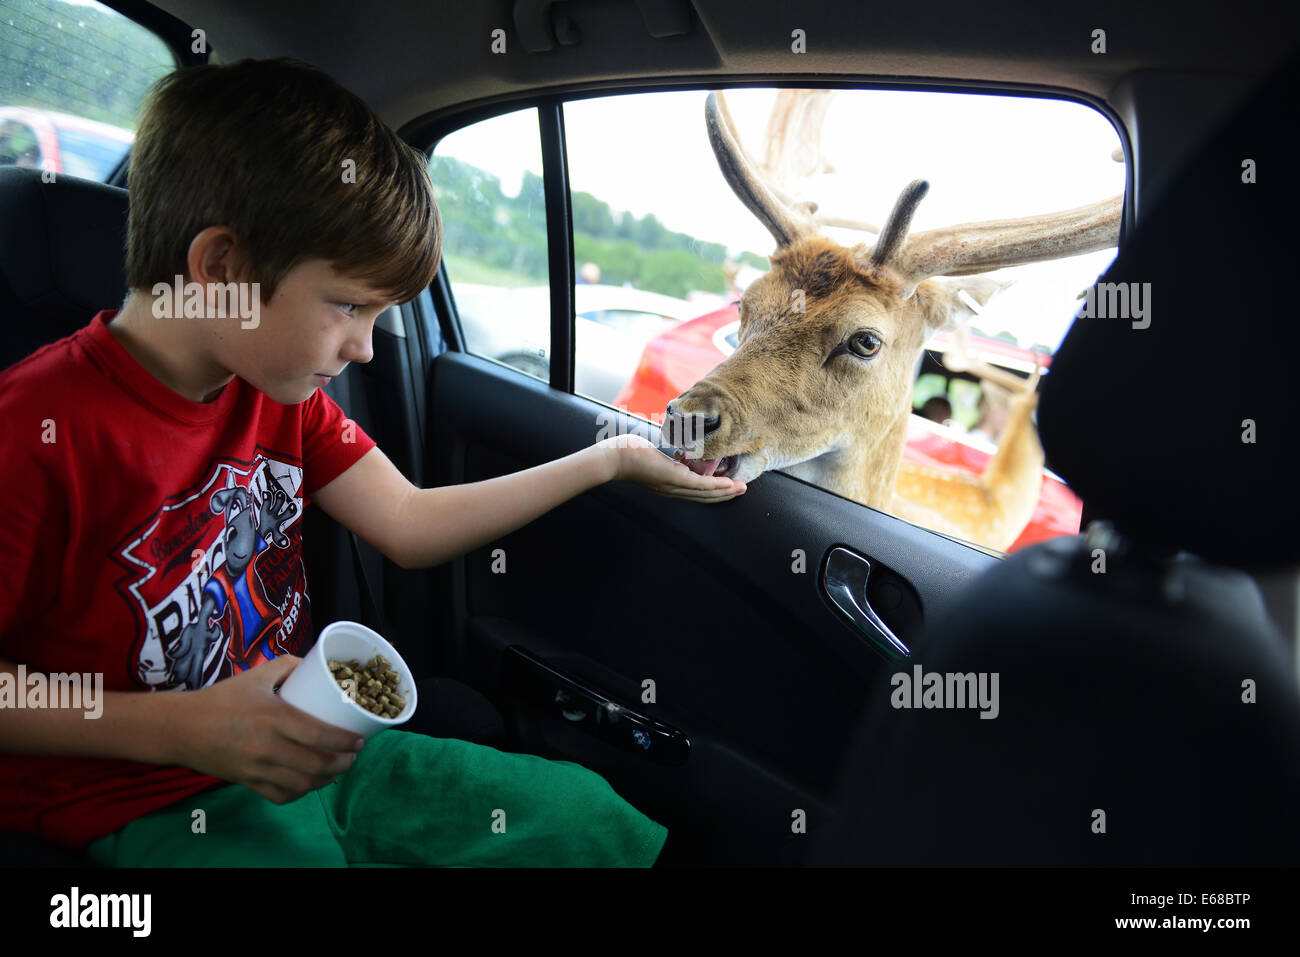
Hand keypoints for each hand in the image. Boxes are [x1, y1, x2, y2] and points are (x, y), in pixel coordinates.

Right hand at [170, 655, 364, 804]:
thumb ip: (288, 665)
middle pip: (316, 764)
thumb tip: (317, 665)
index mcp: (274, 717)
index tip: (360, 740)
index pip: (319, 735)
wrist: (180, 727)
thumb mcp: (257, 675)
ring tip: (337, 769)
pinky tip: (310, 783)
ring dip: (326, 780)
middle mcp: (267, 747)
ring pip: (302, 784)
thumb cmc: (221, 698)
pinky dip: (301, 793)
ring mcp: (256, 769)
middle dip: (343, 763)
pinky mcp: (246, 783)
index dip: (346, 742)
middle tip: (353, 755)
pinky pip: (281, 796)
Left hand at [595, 434, 745, 501]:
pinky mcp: (673, 478)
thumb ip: (665, 449)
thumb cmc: (626, 451)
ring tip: (741, 488)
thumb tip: (674, 439)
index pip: (694, 491)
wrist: (612, 457)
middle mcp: (671, 489)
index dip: (713, 490)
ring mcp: (672, 485)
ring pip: (704, 493)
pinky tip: (728, 485)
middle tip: (742, 489)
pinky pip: (699, 485)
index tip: (728, 486)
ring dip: (725, 492)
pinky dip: (715, 486)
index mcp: (667, 483)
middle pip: (703, 496)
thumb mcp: (651, 451)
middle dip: (724, 493)